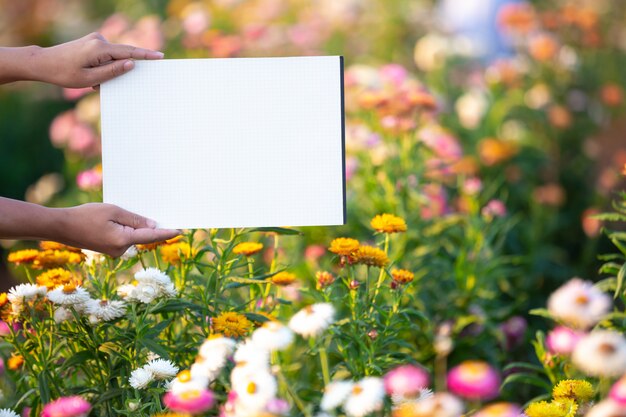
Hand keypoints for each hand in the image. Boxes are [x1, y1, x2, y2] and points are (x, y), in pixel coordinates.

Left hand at [33, 32, 163, 87]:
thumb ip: (112, 71)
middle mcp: (98, 40)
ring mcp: (95, 40)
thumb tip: (131, 64)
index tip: (160, 57)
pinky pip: (106, 56)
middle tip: (106, 82)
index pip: (129, 52)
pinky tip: (90, 75)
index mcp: (99, 48)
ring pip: (113, 57)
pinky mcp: (92, 42)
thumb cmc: (64, 74)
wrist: (43, 63)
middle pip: (122, 55)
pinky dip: (104, 67)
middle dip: (122, 70)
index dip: (146, 55)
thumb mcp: (90, 78)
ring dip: (109, 71)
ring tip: (92, 81)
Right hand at [57, 203, 179, 256]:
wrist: (61, 227)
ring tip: (128, 212)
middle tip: (159, 212)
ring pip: (133, 236)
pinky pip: (125, 237)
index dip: (167, 232)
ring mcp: (115, 252)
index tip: (181, 230)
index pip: (151, 236)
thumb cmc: (85, 216)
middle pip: (142, 235)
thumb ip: (135, 219)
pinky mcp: (110, 249)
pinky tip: (119, 219)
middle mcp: (121, 250)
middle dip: (149, 225)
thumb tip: (153, 225)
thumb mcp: (113, 211)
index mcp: (123, 240)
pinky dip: (127, 229)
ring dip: (135, 226)